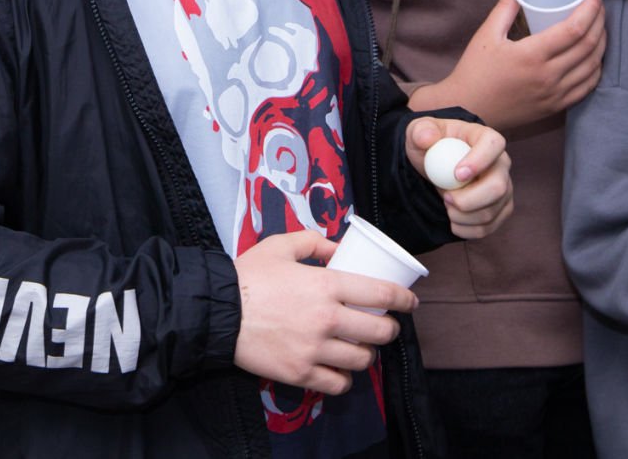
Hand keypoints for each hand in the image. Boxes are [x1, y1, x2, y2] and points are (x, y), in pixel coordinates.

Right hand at [233, 231, 416, 394]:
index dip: (404, 299)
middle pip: (380, 331)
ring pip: (363, 360)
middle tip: (385, 326)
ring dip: (368, 354)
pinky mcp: (300, 373)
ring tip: (361, 348)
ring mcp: (314, 349)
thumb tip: (339, 248)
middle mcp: (326, 319)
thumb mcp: (280, 246)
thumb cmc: (247, 276)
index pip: (382, 293)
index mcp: (326, 285)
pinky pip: (338, 384)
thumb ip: (313, 242)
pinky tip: (340, 369)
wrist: (216, 311)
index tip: (410, 302)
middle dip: (390, 329)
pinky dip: (344, 378)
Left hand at [405, 118, 513, 239]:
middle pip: (499, 187)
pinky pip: (487, 228)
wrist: (437, 168)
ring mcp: (505, 188)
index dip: (479, 160)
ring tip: (446, 203)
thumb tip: (427, 138)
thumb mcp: (419, 132)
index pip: (494, 144)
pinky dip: (464, 229)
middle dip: (468, 200)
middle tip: (445, 198)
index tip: (457, 175)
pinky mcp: (501, 210)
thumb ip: (420, 131)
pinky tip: (452, 218)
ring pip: (490, 212)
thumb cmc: (432, 146)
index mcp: (485, 138)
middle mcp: (501, 163)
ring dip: (461, 216)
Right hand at [435, 0, 605, 130]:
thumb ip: (505, 8)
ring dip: (602, 43)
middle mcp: (548, 76)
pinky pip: (587, 87)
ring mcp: (554, 94)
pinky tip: (594, 56)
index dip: (591, 8)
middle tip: (599, 5)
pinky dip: (596, 68)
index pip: (574, 29)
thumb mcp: (486, 35)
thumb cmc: (474, 72)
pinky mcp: (555, 106)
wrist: (468, 111)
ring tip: (600, 26)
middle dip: (600, 20)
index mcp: (531, 55)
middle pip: (589, 45)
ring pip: (593, 66)